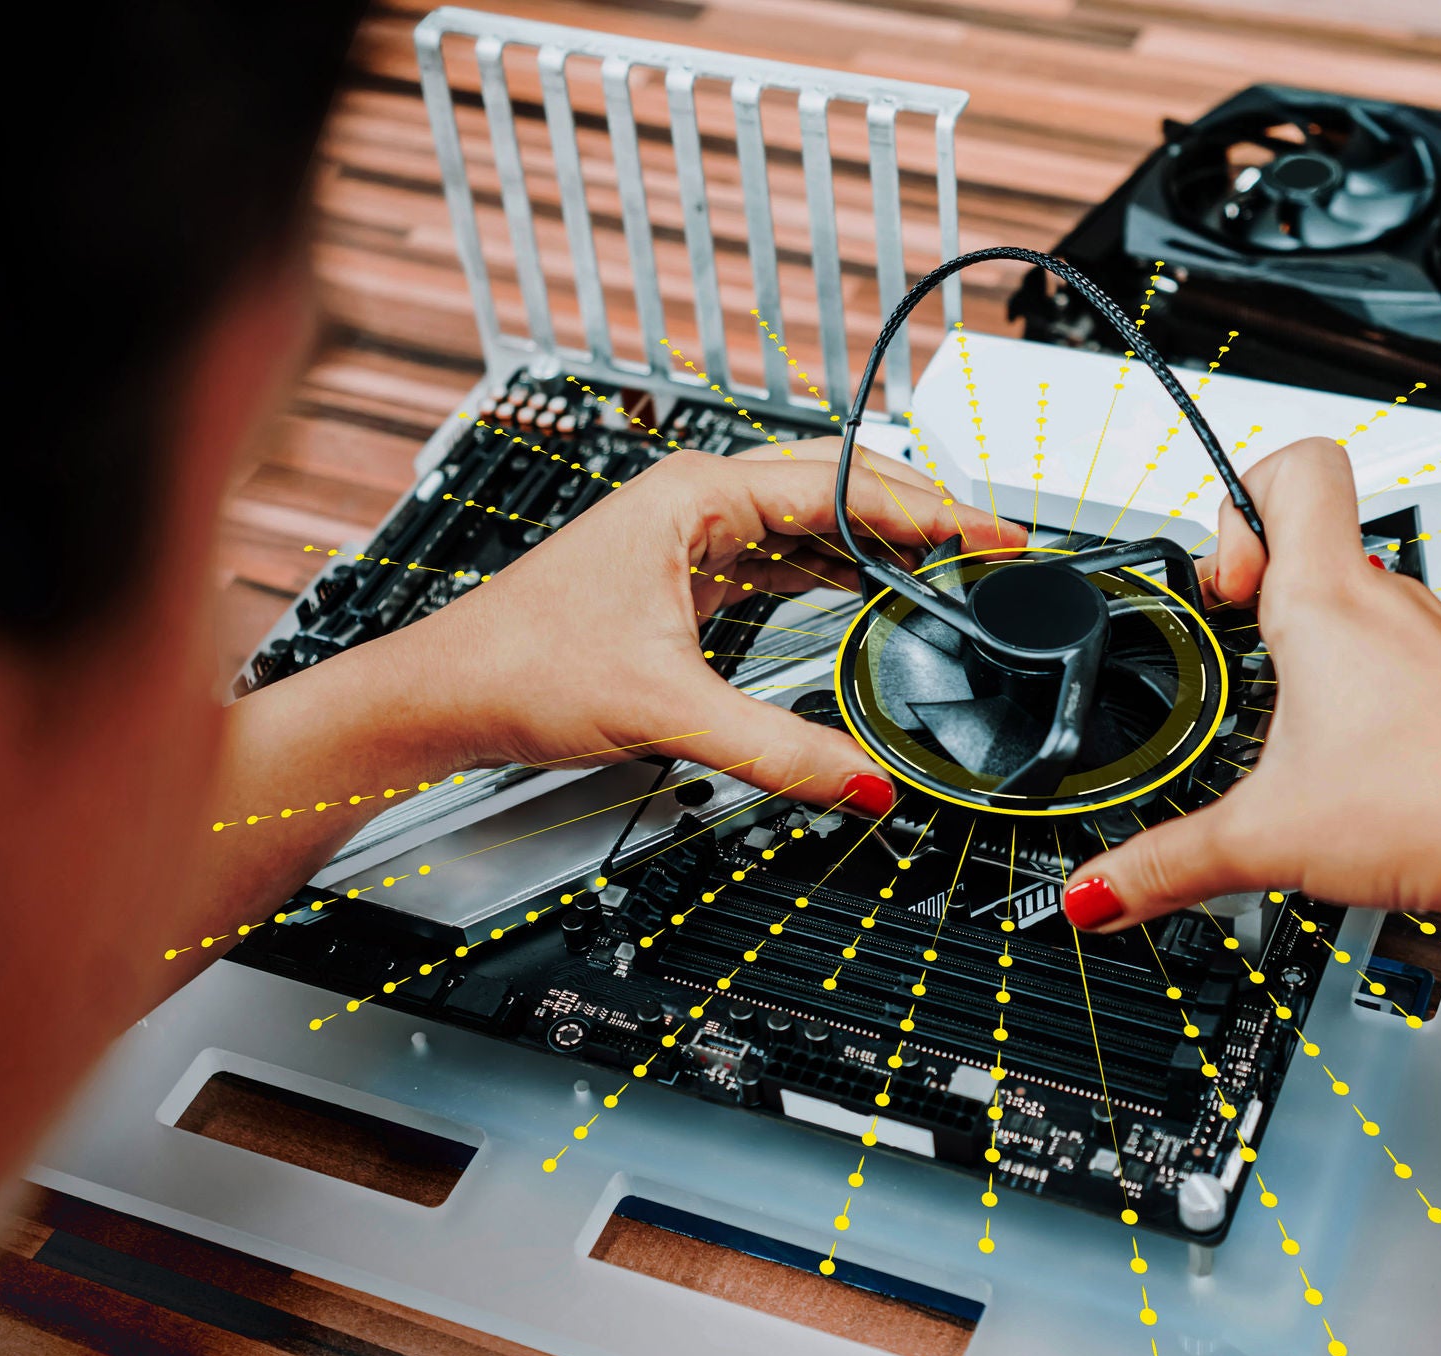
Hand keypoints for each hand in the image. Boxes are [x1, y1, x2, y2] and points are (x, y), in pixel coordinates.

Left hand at [392, 437, 1024, 813]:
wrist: (445, 694)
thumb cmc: (519, 665)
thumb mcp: (667, 712)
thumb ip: (778, 752)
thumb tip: (864, 783)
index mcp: (698, 496)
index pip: (845, 487)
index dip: (933, 513)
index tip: (995, 535)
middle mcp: (697, 502)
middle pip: (837, 490)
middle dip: (918, 518)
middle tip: (989, 554)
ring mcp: (690, 535)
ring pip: (811, 522)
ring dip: (880, 545)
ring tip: (949, 572)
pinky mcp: (682, 575)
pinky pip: (782, 557)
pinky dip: (835, 571)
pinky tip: (869, 592)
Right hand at [1061, 436, 1440, 930]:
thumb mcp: (1263, 840)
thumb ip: (1163, 866)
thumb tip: (1096, 892)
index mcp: (1330, 603)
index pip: (1295, 467)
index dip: (1240, 497)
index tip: (1218, 582)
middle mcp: (1394, 607)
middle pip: (1317, 540)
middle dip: (1260, 591)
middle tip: (1239, 655)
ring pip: (1365, 605)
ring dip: (1318, 644)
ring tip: (1293, 719)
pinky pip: (1407, 662)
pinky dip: (1369, 692)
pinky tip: (1357, 762)